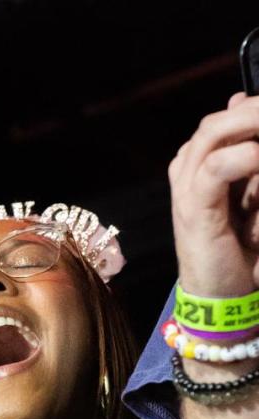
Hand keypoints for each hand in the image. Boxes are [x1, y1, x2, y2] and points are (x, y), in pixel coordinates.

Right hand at [169, 93, 258, 297]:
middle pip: (215, 123)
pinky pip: (215, 169)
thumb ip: (248, 159)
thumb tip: (241, 102)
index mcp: (197, 170)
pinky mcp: (194, 211)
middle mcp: (187, 175)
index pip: (222, 121)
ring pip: (210, 136)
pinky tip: (258, 158)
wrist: (222, 296)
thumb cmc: (239, 250)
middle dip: (253, 112)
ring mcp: (186, 192)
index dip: (251, 111)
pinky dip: (241, 157)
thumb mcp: (250, 198)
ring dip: (249, 124)